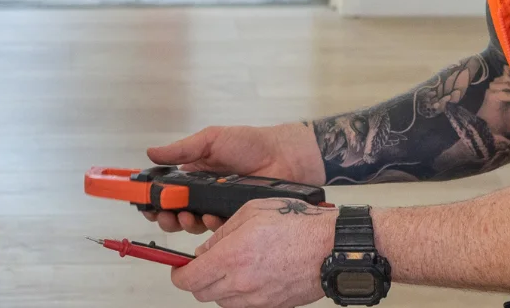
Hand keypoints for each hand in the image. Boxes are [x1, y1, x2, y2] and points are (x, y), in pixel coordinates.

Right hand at [144, 123, 324, 233]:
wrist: (285, 157)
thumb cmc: (250, 144)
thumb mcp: (212, 140)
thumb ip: (182, 150)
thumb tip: (151, 152)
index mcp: (195, 176)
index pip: (167, 192)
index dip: (155, 200)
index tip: (146, 203)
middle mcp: (204, 194)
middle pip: (176, 213)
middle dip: (166, 217)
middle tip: (165, 215)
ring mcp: (219, 208)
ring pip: (194, 225)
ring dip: (185, 223)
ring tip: (188, 216)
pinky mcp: (235, 220)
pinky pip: (218, 231)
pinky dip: (211, 225)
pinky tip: (213, 217)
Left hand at [171, 199, 336, 307]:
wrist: (330, 247)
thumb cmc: (298, 224)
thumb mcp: (252, 211)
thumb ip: (223, 232)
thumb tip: (205, 250)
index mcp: (231, 256)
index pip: (188, 279)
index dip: (178, 274)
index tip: (179, 268)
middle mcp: (240, 282)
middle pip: (201, 293)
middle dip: (198, 279)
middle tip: (206, 265)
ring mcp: (256, 299)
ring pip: (222, 301)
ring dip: (219, 287)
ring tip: (234, 267)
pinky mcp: (271, 307)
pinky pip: (244, 306)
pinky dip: (240, 295)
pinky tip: (251, 276)